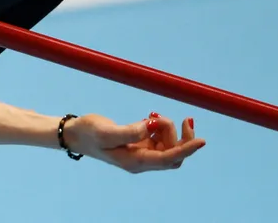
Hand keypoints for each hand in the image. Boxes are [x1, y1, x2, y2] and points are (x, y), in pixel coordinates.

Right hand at [64, 112, 204, 172]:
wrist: (75, 134)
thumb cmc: (88, 133)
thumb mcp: (106, 132)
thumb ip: (130, 131)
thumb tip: (152, 126)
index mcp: (135, 162)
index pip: (168, 158)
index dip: (186, 149)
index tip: (202, 140)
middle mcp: (142, 161)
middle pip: (174, 154)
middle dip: (179, 136)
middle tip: (175, 117)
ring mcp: (141, 154)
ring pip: (168, 145)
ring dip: (167, 128)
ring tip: (152, 115)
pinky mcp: (139, 145)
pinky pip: (161, 139)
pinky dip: (161, 128)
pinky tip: (151, 118)